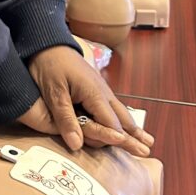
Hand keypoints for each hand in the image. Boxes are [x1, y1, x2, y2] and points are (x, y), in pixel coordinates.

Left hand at [26, 46, 154, 155]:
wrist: (47, 42)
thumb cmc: (48, 65)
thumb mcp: (54, 93)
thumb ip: (65, 119)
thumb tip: (77, 145)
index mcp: (94, 94)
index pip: (110, 124)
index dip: (118, 140)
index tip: (133, 152)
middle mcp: (102, 92)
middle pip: (121, 118)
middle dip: (134, 134)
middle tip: (149, 149)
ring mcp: (100, 88)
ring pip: (119, 111)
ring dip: (132, 127)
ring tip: (146, 138)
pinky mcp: (94, 86)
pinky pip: (112, 106)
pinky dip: (122, 118)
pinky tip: (125, 122)